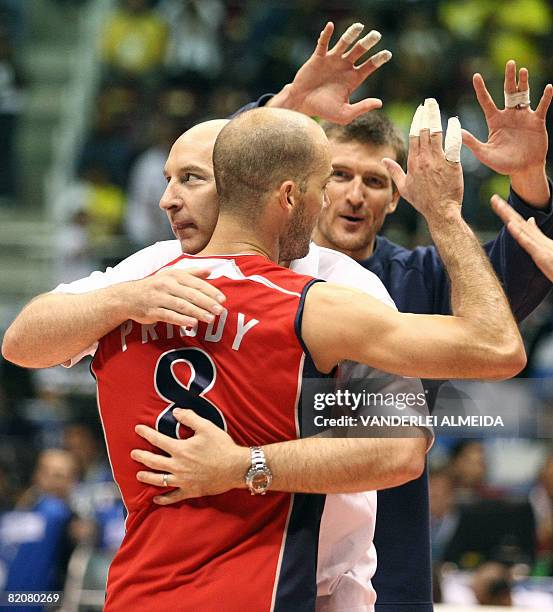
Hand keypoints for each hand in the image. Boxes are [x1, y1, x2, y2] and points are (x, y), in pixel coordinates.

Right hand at [124, 268, 225, 327]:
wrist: (128, 296)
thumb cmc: (156, 285)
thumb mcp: (172, 275)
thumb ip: (192, 273)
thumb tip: (210, 271)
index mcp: (174, 275)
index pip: (196, 283)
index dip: (210, 291)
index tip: (222, 299)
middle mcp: (167, 284)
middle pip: (191, 294)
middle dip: (207, 303)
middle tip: (220, 310)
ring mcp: (159, 298)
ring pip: (182, 305)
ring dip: (197, 312)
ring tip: (210, 319)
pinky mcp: (152, 311)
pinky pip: (169, 316)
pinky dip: (181, 320)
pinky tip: (192, 323)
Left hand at [131, 408, 248, 503]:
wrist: (236, 468)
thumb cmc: (221, 446)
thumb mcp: (207, 427)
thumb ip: (190, 418)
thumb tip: (176, 412)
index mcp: (180, 449)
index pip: (157, 440)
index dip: (146, 433)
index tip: (138, 429)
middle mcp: (178, 466)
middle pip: (153, 461)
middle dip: (141, 457)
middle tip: (133, 454)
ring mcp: (183, 480)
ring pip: (159, 480)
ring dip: (147, 477)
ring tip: (139, 475)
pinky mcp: (190, 491)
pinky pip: (173, 497)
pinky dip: (163, 498)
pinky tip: (156, 498)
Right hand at [268, 22, 390, 123]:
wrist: (302, 105)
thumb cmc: (323, 111)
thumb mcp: (345, 114)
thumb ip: (362, 108)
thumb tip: (380, 103)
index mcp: (353, 79)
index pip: (369, 66)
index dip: (378, 59)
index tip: (387, 54)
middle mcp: (344, 67)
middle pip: (360, 50)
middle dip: (368, 42)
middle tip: (377, 35)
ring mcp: (332, 61)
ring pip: (344, 43)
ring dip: (351, 34)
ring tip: (359, 26)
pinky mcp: (318, 58)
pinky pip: (323, 43)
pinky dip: (326, 34)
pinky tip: (330, 26)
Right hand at [382, 107, 462, 221]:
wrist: (440, 212)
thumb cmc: (422, 201)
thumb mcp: (404, 187)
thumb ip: (394, 171)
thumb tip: (383, 160)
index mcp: (413, 163)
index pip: (414, 135)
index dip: (417, 120)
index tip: (420, 110)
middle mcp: (425, 160)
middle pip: (425, 131)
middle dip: (427, 113)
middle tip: (429, 101)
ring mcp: (439, 162)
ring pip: (437, 134)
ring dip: (436, 117)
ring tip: (437, 106)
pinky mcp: (453, 165)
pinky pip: (453, 144)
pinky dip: (454, 131)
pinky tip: (454, 122)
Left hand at [462, 61, 552, 176]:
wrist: (523, 170)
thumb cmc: (502, 163)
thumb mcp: (484, 154)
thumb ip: (472, 142)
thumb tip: (457, 132)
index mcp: (495, 121)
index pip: (486, 101)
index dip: (481, 88)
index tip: (476, 75)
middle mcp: (508, 115)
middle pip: (508, 92)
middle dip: (509, 77)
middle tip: (510, 63)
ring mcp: (523, 117)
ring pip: (524, 95)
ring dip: (524, 83)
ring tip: (523, 70)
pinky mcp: (536, 121)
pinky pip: (541, 106)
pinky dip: (545, 98)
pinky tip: (548, 88)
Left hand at [491, 194, 552, 281]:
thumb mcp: (546, 252)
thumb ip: (537, 238)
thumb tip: (530, 221)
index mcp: (539, 241)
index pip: (522, 225)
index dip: (510, 214)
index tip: (499, 204)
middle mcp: (539, 240)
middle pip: (519, 223)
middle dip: (505, 210)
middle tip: (493, 198)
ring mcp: (541, 246)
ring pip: (521, 228)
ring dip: (508, 216)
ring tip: (497, 203)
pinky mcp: (542, 255)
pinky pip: (528, 243)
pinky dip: (519, 233)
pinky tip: (510, 225)